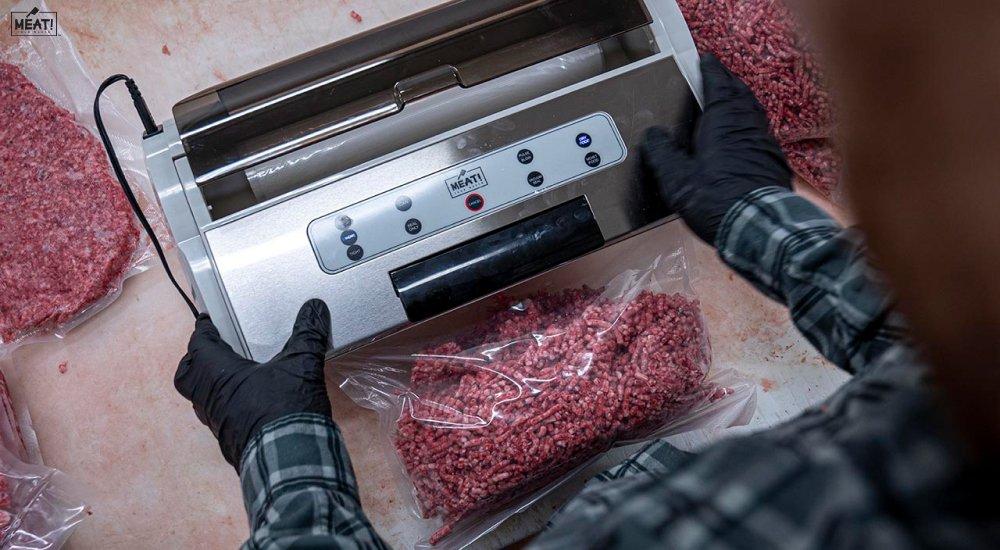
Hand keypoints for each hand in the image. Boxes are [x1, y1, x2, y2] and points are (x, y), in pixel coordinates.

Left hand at [175, 299, 332, 469]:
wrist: (291, 460)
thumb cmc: (286, 408)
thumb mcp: (302, 364)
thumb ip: (308, 333)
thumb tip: (314, 308)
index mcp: (218, 375)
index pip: (199, 344)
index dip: (203, 330)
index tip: (207, 321)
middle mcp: (210, 399)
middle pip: (187, 375)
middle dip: (197, 359)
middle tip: (214, 349)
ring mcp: (218, 424)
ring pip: (202, 398)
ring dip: (212, 383)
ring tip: (234, 374)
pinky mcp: (230, 441)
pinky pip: (218, 417)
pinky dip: (226, 404)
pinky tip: (249, 401)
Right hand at [642, 54, 792, 244]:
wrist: (758, 226)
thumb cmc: (716, 199)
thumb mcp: (676, 178)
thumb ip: (662, 153)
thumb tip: (653, 136)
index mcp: (723, 121)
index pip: (717, 84)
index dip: (710, 70)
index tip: (705, 60)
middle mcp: (747, 126)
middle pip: (740, 94)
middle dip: (728, 82)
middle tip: (718, 76)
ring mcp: (764, 143)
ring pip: (753, 112)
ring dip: (741, 102)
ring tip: (730, 102)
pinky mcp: (773, 162)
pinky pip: (760, 133)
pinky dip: (749, 125)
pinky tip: (743, 137)